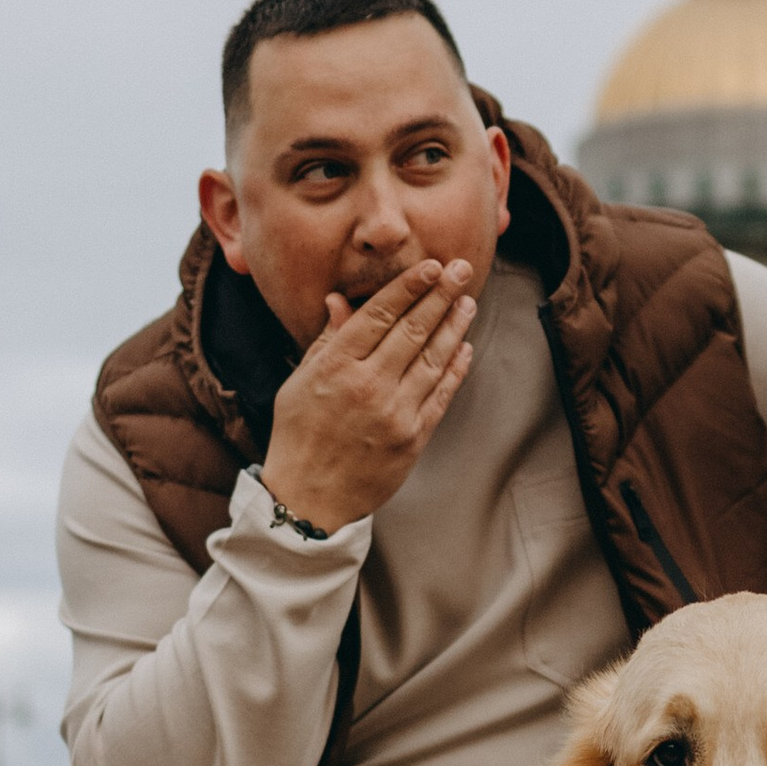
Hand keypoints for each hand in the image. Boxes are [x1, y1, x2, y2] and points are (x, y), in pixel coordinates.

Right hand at [258, 257, 476, 531]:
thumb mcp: (299, 383)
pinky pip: (441, 395)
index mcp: (335, 367)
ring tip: (468, 301)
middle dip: (441, 295)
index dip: (409, 286)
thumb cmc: (298, 437)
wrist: (309, 500)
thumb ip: (326, 341)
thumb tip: (339, 300)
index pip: (379, 314)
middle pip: (413, 329)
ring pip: (433, 358)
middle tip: (462, 269)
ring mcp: (394, 412)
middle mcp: (368, 385)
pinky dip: (455, 368)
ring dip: (454, 326)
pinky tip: (465, 347)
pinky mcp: (413, 437)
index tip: (431, 266)